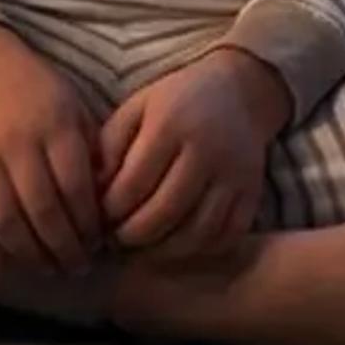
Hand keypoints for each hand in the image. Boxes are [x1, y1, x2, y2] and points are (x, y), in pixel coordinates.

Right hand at [0, 24, 106, 273]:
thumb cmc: (34, 88)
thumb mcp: (73, 107)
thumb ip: (91, 152)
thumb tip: (108, 206)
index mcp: (55, 126)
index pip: (76, 190)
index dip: (88, 227)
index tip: (97, 245)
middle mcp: (16, 142)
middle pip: (43, 213)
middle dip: (63, 250)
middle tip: (75, 268)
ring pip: (4, 221)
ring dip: (28, 255)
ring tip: (45, 269)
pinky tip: (1, 258)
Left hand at [99, 47, 288, 263]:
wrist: (239, 93)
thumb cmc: (176, 103)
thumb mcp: (136, 109)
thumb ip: (110, 146)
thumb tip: (91, 193)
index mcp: (170, 125)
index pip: (132, 184)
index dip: (109, 210)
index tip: (99, 218)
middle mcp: (207, 151)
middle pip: (164, 213)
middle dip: (132, 236)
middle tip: (116, 241)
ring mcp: (234, 175)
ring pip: (196, 233)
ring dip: (163, 251)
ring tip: (142, 248)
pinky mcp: (252, 193)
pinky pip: (226, 237)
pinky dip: (199, 250)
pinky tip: (177, 245)